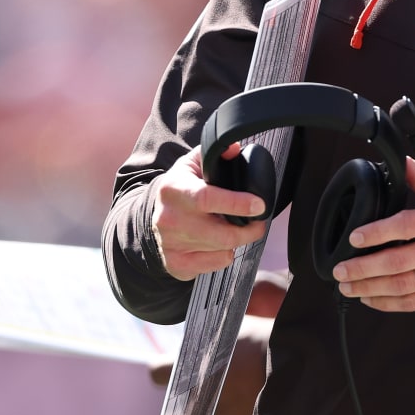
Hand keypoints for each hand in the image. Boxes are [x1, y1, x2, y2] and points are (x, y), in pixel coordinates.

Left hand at [147, 270, 287, 414]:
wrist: (302, 370)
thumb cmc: (265, 341)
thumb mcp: (235, 323)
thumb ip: (214, 328)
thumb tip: (208, 320)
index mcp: (191, 372)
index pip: (158, 372)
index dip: (167, 366)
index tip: (179, 361)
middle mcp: (199, 401)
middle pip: (191, 392)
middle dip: (205, 382)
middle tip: (229, 364)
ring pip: (217, 407)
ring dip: (228, 396)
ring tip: (252, 377)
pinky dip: (247, 409)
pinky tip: (263, 391)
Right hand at [150, 142, 268, 280]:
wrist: (155, 215)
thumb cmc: (181, 187)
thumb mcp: (193, 164)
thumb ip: (215, 153)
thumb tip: (236, 149)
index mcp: (173, 190)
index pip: (207, 199)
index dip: (237, 203)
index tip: (259, 205)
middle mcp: (169, 219)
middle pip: (222, 234)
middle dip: (249, 230)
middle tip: (258, 223)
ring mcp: (170, 245)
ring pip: (222, 249)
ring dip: (237, 240)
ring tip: (237, 229)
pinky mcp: (175, 264)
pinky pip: (214, 264)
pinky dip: (224, 255)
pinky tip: (219, 244)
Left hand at [330, 161, 414, 311]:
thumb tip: (401, 161)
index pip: (406, 224)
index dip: (378, 232)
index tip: (354, 237)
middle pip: (398, 260)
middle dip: (363, 268)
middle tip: (339, 271)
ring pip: (403, 285)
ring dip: (370, 288)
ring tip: (347, 287)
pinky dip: (389, 303)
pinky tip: (371, 299)